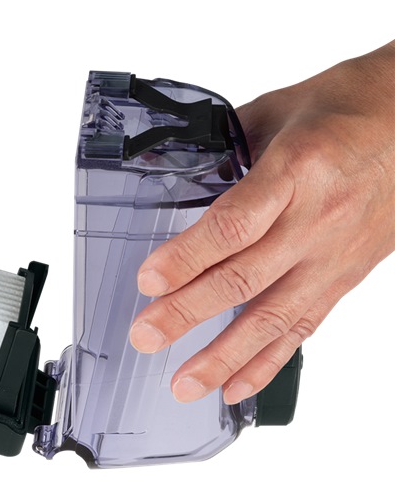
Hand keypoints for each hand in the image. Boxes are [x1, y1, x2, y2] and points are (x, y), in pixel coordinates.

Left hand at [128, 42, 394, 404]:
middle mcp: (317, 220)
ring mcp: (333, 256)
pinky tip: (235, 385)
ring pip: (273, 317)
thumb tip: (172, 169)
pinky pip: (304, 328)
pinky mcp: (345, 278)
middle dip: (188, 312)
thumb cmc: (348, 109)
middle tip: (145, 336)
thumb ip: (224, 147)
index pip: (234, 226)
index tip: (149, 280)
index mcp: (296, 170)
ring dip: (224, 356)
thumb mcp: (276, 109)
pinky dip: (268, 362)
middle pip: (244, 278)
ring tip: (184, 383)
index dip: (187, 257)